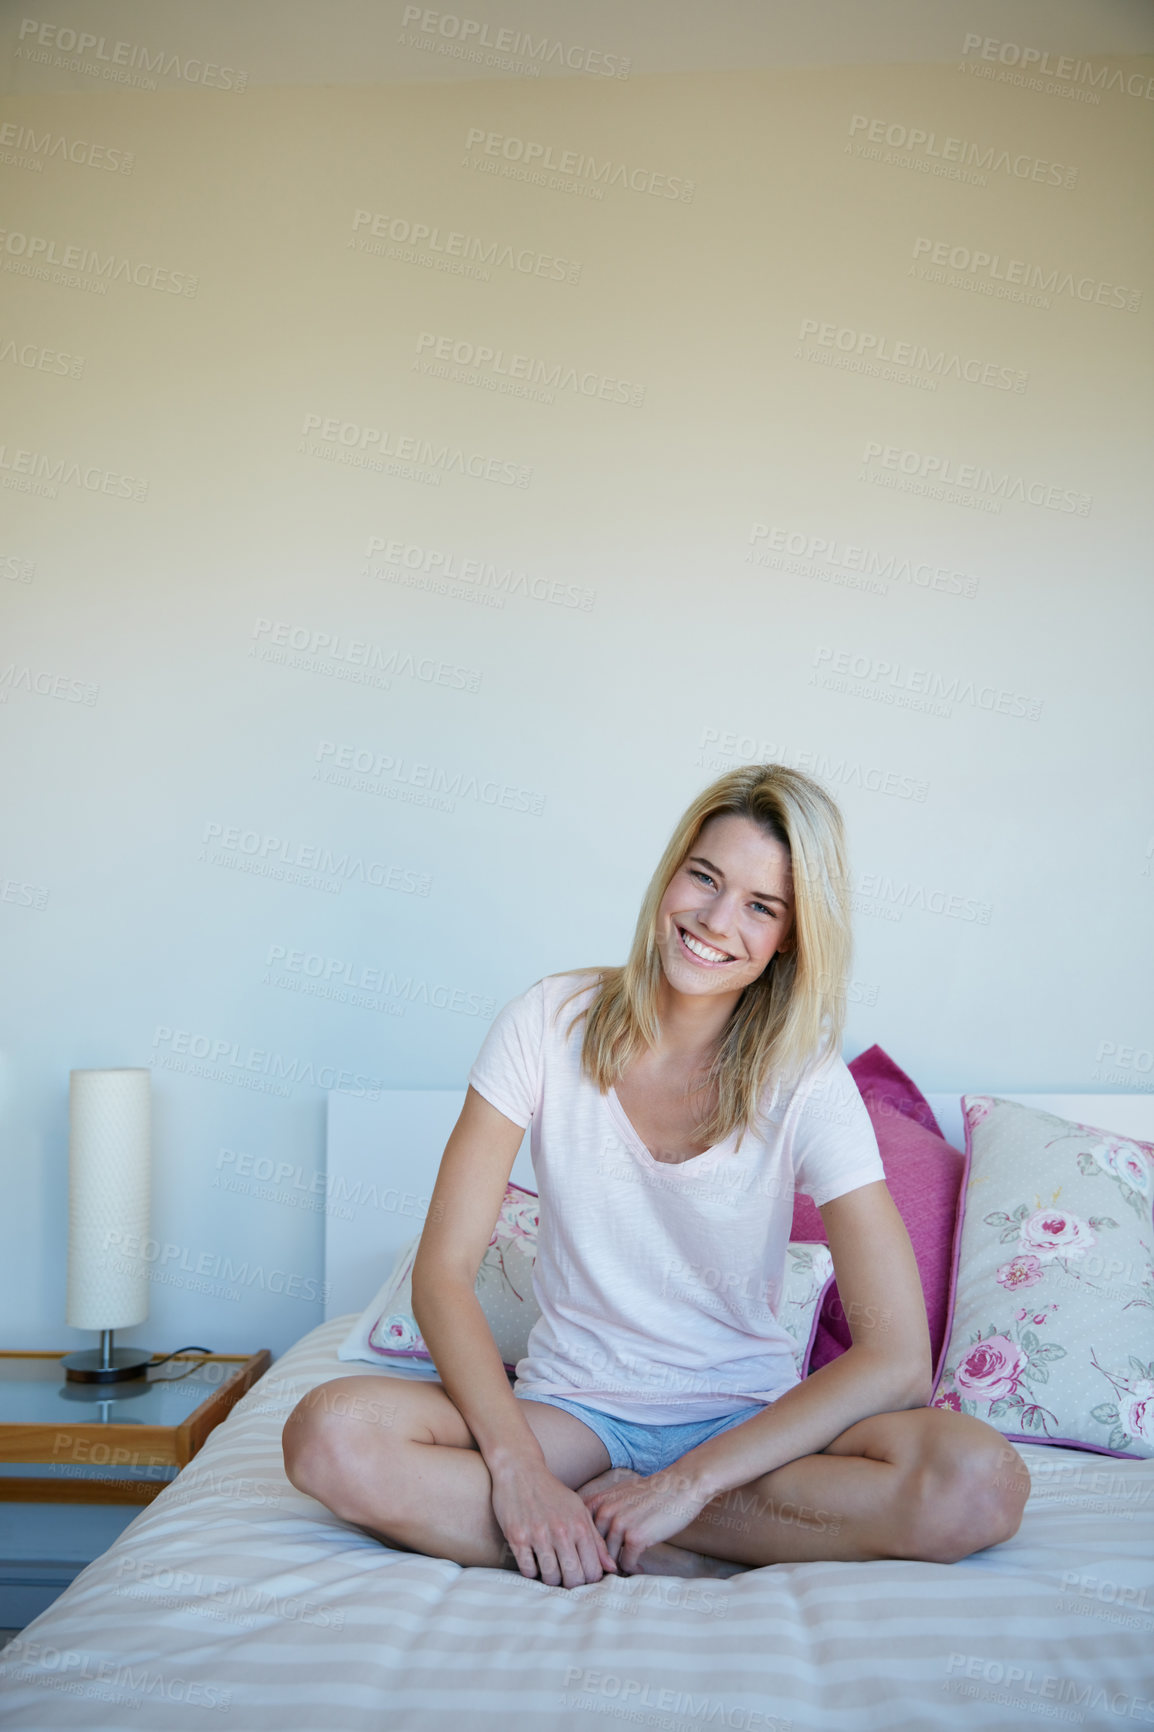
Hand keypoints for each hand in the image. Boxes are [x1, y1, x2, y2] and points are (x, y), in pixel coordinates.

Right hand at [490, 1464, 618, 1587]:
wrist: (521, 1470)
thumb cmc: (553, 1493)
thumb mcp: (579, 1510)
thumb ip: (596, 1540)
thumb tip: (612, 1568)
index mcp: (580, 1525)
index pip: (592, 1571)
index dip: (590, 1581)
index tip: (583, 1578)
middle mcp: (561, 1531)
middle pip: (573, 1579)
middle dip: (571, 1585)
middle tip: (566, 1579)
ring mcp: (538, 1534)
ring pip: (550, 1577)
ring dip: (550, 1579)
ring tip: (550, 1570)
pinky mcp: (517, 1537)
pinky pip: (527, 1570)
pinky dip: (531, 1571)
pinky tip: (533, 1561)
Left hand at [580, 1467, 709, 1574]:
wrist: (681, 1486)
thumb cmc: (653, 1492)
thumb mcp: (620, 1493)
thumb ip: (604, 1509)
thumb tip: (592, 1534)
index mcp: (598, 1501)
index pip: (581, 1533)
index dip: (588, 1548)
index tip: (597, 1558)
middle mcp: (605, 1512)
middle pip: (595, 1549)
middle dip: (603, 1561)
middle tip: (612, 1569)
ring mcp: (619, 1525)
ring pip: (609, 1559)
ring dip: (619, 1567)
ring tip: (628, 1567)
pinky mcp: (635, 1538)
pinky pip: (626, 1564)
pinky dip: (633, 1568)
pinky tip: (640, 1566)